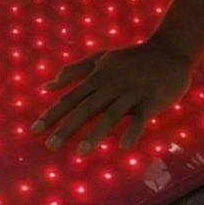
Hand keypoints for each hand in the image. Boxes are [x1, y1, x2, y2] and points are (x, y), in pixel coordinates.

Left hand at [30, 37, 192, 153]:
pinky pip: (140, 118)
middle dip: (67, 128)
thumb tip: (47, 86)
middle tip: (51, 146)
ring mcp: (131, 93)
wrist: (169, 52)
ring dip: (96, 133)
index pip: (70, 97)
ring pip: (111, 115)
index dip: (52, 114)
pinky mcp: (150, 101)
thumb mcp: (100, 58)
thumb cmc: (131, 59)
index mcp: (97, 77)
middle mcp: (110, 85)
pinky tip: (123, 146)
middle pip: (86, 109)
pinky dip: (132, 131)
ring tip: (81, 152)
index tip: (34, 130)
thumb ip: (74, 71)